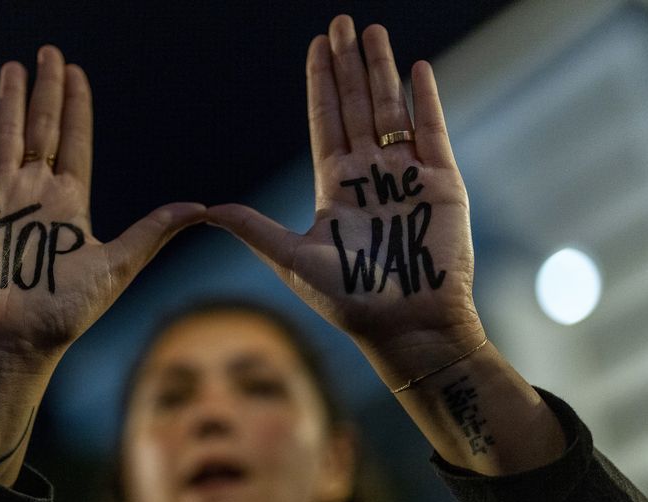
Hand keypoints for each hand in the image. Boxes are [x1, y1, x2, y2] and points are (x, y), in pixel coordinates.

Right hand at [0, 46, 203, 481]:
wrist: (9, 346)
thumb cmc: (62, 315)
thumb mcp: (116, 267)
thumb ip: (152, 232)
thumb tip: (200, 207)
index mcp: (68, 206)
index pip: (72, 143)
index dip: (75, 109)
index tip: (77, 73)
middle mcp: (33, 196)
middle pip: (40, 130)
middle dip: (44, 92)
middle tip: (50, 53)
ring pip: (5, 137)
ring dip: (11, 101)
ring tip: (16, 67)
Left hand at [208, 16, 481, 386]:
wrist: (406, 325)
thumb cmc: (349, 300)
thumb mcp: (292, 258)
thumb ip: (254, 228)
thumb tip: (205, 209)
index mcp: (335, 187)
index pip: (325, 122)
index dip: (321, 84)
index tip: (316, 47)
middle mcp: (369, 175)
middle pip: (356, 107)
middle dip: (349, 65)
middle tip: (341, 23)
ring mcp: (406, 176)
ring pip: (392, 110)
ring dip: (382, 70)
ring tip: (372, 32)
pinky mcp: (441, 183)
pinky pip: (433, 131)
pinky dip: (426, 100)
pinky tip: (415, 68)